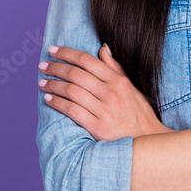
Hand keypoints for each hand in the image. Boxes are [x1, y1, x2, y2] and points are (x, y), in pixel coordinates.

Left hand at [39, 43, 171, 141]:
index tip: (52, 50)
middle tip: (43, 65)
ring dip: (53, 85)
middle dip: (56, 67)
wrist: (148, 142)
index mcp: (119, 81)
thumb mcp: (131, 88)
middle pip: (76, 74)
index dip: (67, 53)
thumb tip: (103, 48)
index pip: (87, 60)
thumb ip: (115, 68)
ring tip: (43, 83)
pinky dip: (58, 103)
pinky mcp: (98, 127)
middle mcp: (111, 93)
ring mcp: (105, 110)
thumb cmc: (138, 114)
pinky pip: (72, 111)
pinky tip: (49, 100)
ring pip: (71, 91)